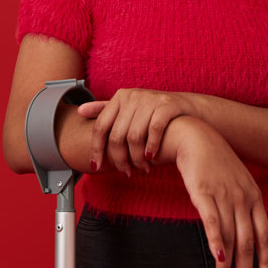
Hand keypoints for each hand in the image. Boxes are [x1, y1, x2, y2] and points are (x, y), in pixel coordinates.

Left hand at [77, 88, 198, 175]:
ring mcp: (151, 99)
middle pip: (117, 135)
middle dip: (119, 158)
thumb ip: (105, 109)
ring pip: (135, 136)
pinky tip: (152, 158)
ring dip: (137, 158)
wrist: (188, 108)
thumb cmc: (154, 112)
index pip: (101, 127)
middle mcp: (133, 96)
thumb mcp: (129, 108)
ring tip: (141, 168)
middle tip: (125, 172)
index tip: (96, 166)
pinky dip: (152, 147)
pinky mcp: (168, 105)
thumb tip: (79, 111)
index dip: (96, 149)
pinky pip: (155, 130)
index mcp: (120, 97)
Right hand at [170, 116, 267, 267]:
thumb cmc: (213, 162)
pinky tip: (219, 258)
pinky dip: (216, 241)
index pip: (264, 236)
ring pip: (230, 238)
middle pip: (248, 243)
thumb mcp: (235, 183)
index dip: (267, 261)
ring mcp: (225, 196)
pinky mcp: (204, 192)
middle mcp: (243, 199)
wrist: (195, 135)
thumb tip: (240, 230)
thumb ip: (241, 206)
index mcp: (254, 198)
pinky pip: (213, 221)